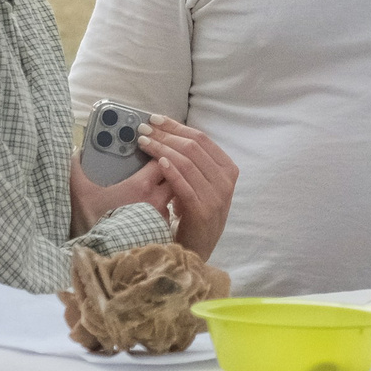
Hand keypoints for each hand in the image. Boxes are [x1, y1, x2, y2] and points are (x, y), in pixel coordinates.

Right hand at [69, 148, 174, 236]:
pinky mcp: (161, 232)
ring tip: (149, 193)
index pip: (163, 161)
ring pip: (171, 198)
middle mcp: (157, 200)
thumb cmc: (92, 222)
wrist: (101, 252)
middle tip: (153, 172)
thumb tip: (74, 153)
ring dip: (163, 193)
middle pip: (173, 178)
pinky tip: (148, 212)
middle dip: (166, 172)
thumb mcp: (80, 191)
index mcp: (142, 185)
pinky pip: (166, 216)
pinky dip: (160, 211)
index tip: (150, 154)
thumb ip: (76, 168)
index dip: (158, 155)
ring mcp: (161, 217)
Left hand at [135, 117, 238, 254]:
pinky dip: (171, 171)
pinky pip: (185, 185)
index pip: (202, 139)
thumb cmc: (193, 214)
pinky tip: (157, 161)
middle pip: (194, 147)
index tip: (154, 119)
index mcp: (227, 169)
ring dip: (162, 148)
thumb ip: (193, 163)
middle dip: (166, 135)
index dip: (177, 126)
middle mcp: (226, 181)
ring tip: (143, 142)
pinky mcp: (204, 211)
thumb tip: (167, 135)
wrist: (196, 250)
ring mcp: (217, 197)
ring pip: (188, 162)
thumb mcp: (200, 185)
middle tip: (143, 129)